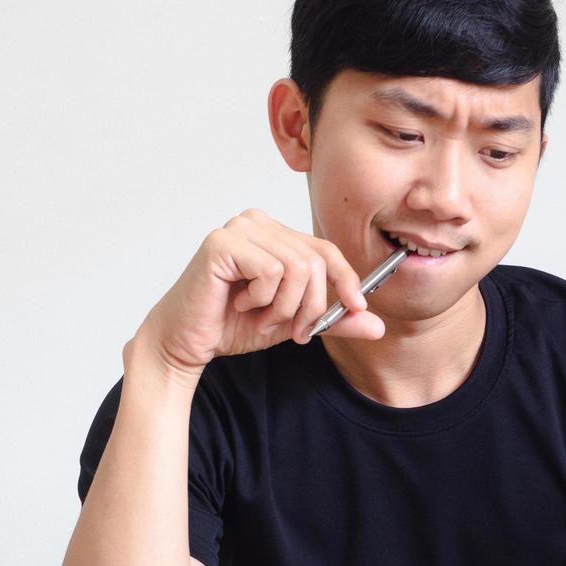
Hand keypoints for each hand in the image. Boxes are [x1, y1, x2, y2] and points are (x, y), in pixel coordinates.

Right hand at [132, 208, 385, 383]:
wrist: (188, 342)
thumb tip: (377, 325)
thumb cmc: (233, 324)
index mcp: (276, 234)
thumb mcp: (295, 323)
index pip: (327, 249)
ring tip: (262, 318)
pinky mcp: (222, 243)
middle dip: (312, 306)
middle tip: (293, 330)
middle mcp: (258, 223)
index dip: (348, 280)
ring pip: (298, 268)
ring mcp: (238, 229)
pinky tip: (241, 304)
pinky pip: (271, 272)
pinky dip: (263, 300)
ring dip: (285, 308)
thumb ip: (334, 320)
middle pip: (317, 262)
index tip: (357, 307)